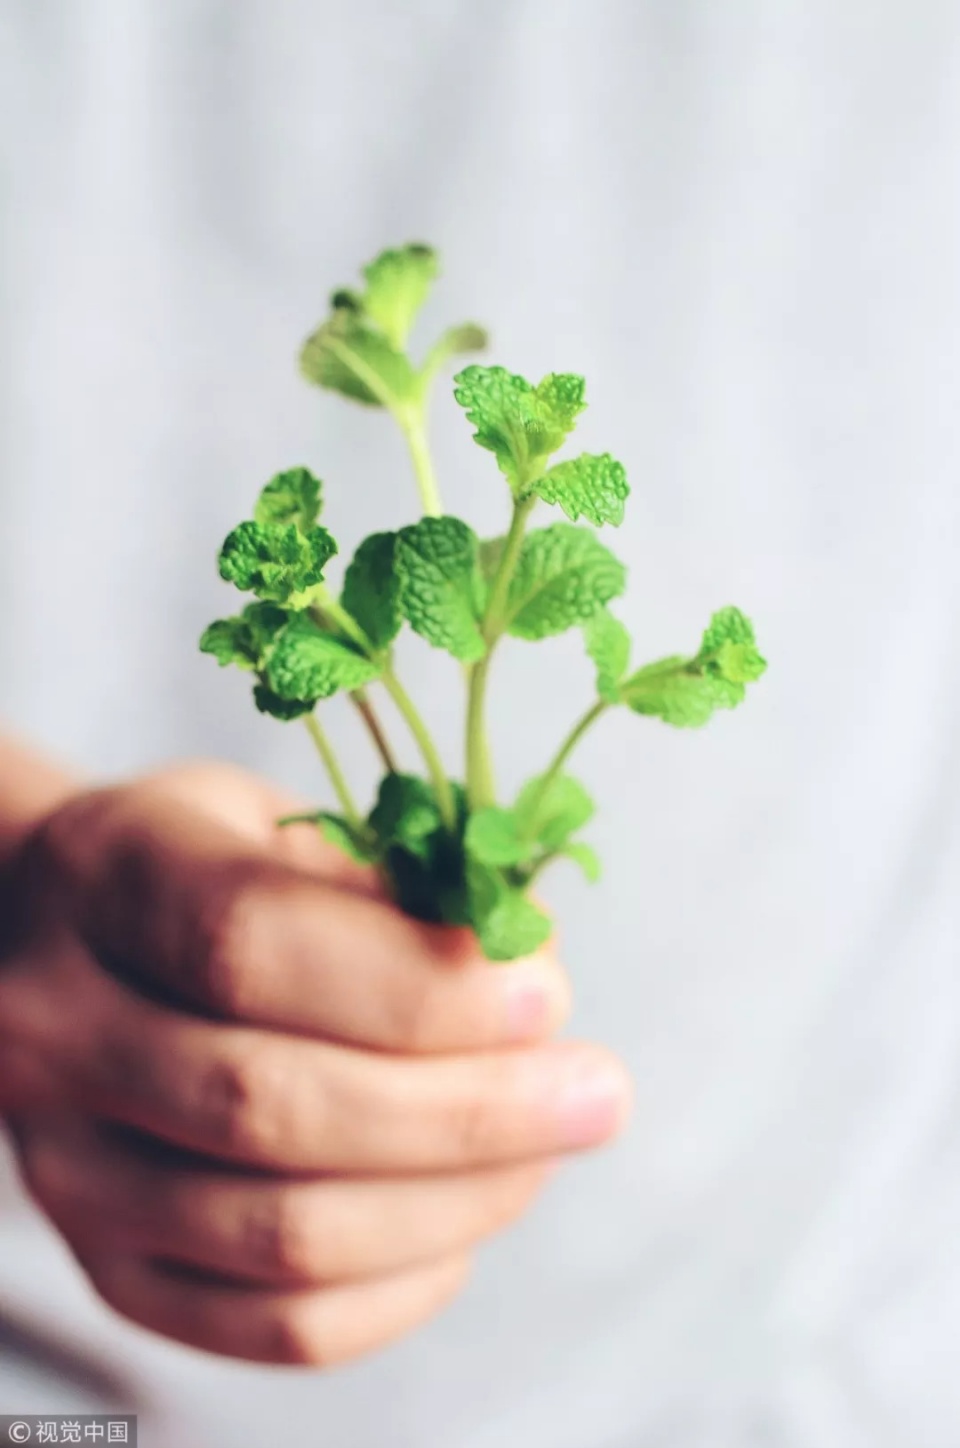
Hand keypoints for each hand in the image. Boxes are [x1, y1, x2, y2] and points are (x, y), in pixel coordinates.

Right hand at [0, 761, 631, 1365]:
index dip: (412, 980)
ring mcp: (67, 1167)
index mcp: (104, 879)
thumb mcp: (278, 820)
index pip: (245, 944)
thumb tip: (529, 954)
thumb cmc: (199, 867)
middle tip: (596, 1093)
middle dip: (467, 1111)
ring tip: (547, 1149)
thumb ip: (392, 881)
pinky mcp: (108, 1265)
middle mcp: (55, 1028)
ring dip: (453, 1201)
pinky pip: (268, 1325)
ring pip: (277, 1234)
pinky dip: (399, 1287)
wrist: (53, 946)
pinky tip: (465, 1220)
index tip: (544, 992)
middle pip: (267, 1104)